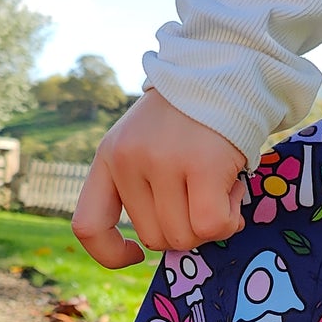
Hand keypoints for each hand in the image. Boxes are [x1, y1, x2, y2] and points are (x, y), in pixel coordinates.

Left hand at [72, 88, 248, 269]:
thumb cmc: (190, 118)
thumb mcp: (146, 144)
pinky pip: (212, 224)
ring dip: (211, 224)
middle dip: (185, 230)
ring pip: (184, 236)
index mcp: (109, 157)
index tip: (136, 254)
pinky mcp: (202, 164)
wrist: (224, 67)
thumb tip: (163, 243)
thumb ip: (143, 187)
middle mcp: (128, 159)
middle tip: (203, 196)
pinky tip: (234, 193)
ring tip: (219, 186)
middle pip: (154, 238)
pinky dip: (228, 220)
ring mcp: (163, 161)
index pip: (88, 225)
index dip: (110, 253)